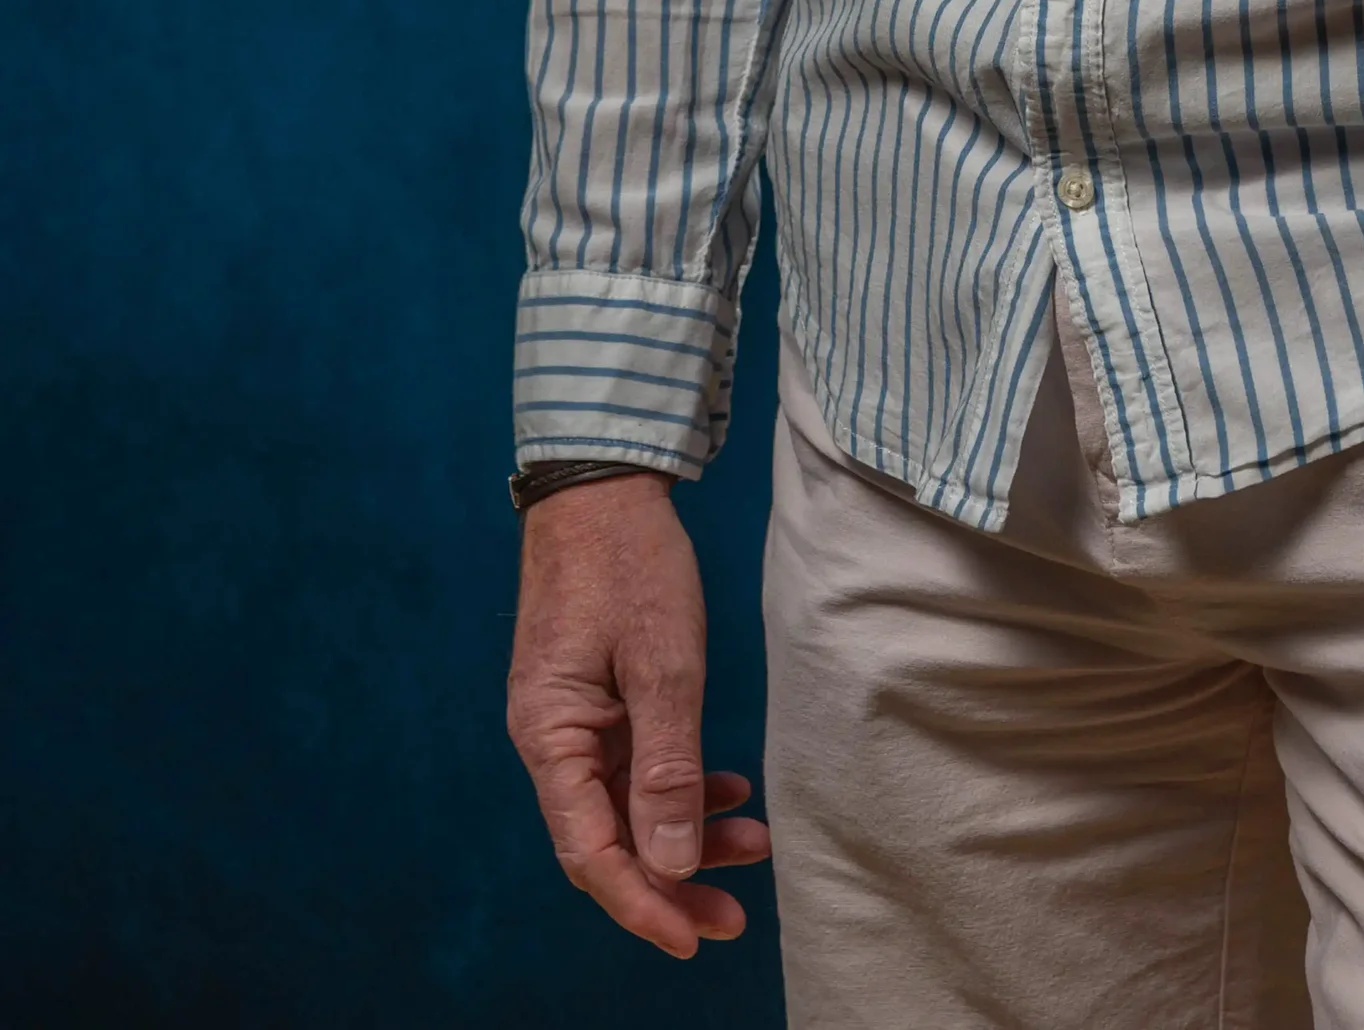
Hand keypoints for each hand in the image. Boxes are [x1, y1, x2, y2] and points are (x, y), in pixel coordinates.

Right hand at [507, 470, 769, 956]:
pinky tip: (729, 786)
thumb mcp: (663, 663)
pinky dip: (680, 783)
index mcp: (549, 738)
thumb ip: (667, 766)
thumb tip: (670, 863)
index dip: (641, 904)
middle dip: (670, 882)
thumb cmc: (629, 562)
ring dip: (684, 832)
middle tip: (734, 915)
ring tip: (754, 843)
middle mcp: (551, 741)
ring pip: (627, 805)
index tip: (691, 938)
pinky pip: (634, 765)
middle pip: (607, 840)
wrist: (603, 484)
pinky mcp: (596, 699)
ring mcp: (572, 720)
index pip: (591, 852)